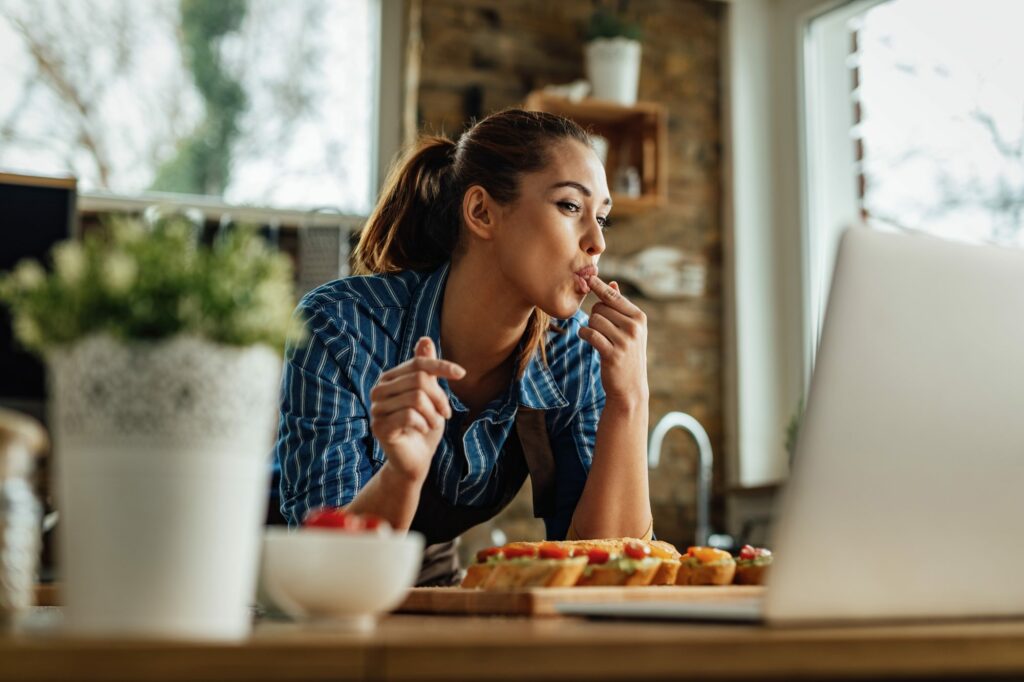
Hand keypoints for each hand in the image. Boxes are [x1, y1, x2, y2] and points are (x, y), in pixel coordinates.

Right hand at [369, 337, 464, 482]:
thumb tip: (424, 338)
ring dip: (433, 414)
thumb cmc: (424, 424)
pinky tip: (423, 430)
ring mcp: (376, 409)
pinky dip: (424, 424)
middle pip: (419, 380)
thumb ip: (426, 369)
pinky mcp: (379, 427)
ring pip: (416, 398)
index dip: (441, 366)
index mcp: (390, 378)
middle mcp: (379, 390)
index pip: (418, 363)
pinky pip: (409, 416)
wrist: (415, 459)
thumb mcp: (430, 395)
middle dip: (440, 397)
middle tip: (445, 413)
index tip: (461, 374)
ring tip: (434, 423)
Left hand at [578, 275, 648, 403]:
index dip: (599, 287)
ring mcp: (625, 341)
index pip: (613, 296)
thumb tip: (612, 283)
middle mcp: (634, 327)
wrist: (630, 387)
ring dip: (590, 327)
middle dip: (595, 315)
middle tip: (600, 329)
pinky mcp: (612, 354)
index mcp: (639, 317)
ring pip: (594, 320)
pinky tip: (585, 338)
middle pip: (600, 307)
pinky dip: (584, 334)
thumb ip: (620, 307)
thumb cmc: (627, 354)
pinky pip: (590, 334)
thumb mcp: (630, 330)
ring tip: (597, 337)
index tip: (588, 277)